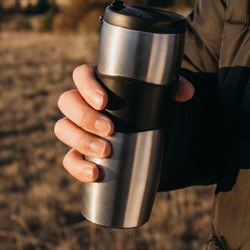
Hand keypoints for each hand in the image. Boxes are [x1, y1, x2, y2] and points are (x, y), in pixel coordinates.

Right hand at [55, 63, 195, 181]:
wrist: (147, 135)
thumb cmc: (148, 106)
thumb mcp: (162, 95)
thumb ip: (174, 88)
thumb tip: (186, 93)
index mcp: (98, 82)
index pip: (81, 75)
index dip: (87, 86)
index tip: (104, 101)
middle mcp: (82, 103)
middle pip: (67, 102)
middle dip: (85, 117)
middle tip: (110, 130)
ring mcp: (78, 128)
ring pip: (63, 129)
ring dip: (81, 140)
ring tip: (106, 151)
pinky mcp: (80, 152)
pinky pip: (69, 159)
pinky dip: (78, 167)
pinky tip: (95, 173)